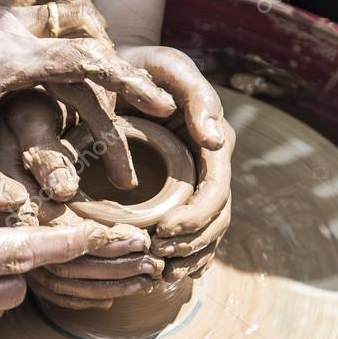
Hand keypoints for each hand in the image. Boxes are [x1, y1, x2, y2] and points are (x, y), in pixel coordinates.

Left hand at [0, 0, 169, 193]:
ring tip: (115, 69)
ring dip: (96, 33)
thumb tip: (28, 210)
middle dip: (120, 72)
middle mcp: (6, 27)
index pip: (86, 62)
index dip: (129, 84)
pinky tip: (70, 34)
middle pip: (87, 36)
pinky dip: (64, 8)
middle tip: (143, 104)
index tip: (161, 104)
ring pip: (67, 5)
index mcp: (5, 60)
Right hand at [0, 92, 161, 309]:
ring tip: (149, 276)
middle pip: (59, 267)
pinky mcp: (25, 254)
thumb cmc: (23, 109)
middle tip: (154, 264)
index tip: (140, 238)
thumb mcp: (29, 117)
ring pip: (60, 283)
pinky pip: (53, 289)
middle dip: (112, 269)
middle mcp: (4, 232)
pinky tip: (119, 291)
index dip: (99, 242)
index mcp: (5, 200)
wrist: (6, 117)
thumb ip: (44, 150)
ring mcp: (12, 247)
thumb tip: (63, 191)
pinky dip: (89, 294)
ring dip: (108, 285)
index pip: (54, 235)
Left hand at [116, 44, 233, 278]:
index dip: (196, 217)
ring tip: (160, 272)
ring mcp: (195, 182)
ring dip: (189, 257)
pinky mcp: (177, 193)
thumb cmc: (144, 63)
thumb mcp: (168, 65)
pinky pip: (192, 233)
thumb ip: (195, 95)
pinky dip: (186, 257)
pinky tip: (167, 275)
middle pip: (216, 220)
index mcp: (213, 142)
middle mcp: (209, 166)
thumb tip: (215, 139)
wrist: (121, 67)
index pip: (216, 191)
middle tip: (156, 255)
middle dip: (192, 243)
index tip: (164, 231)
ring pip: (208, 233)